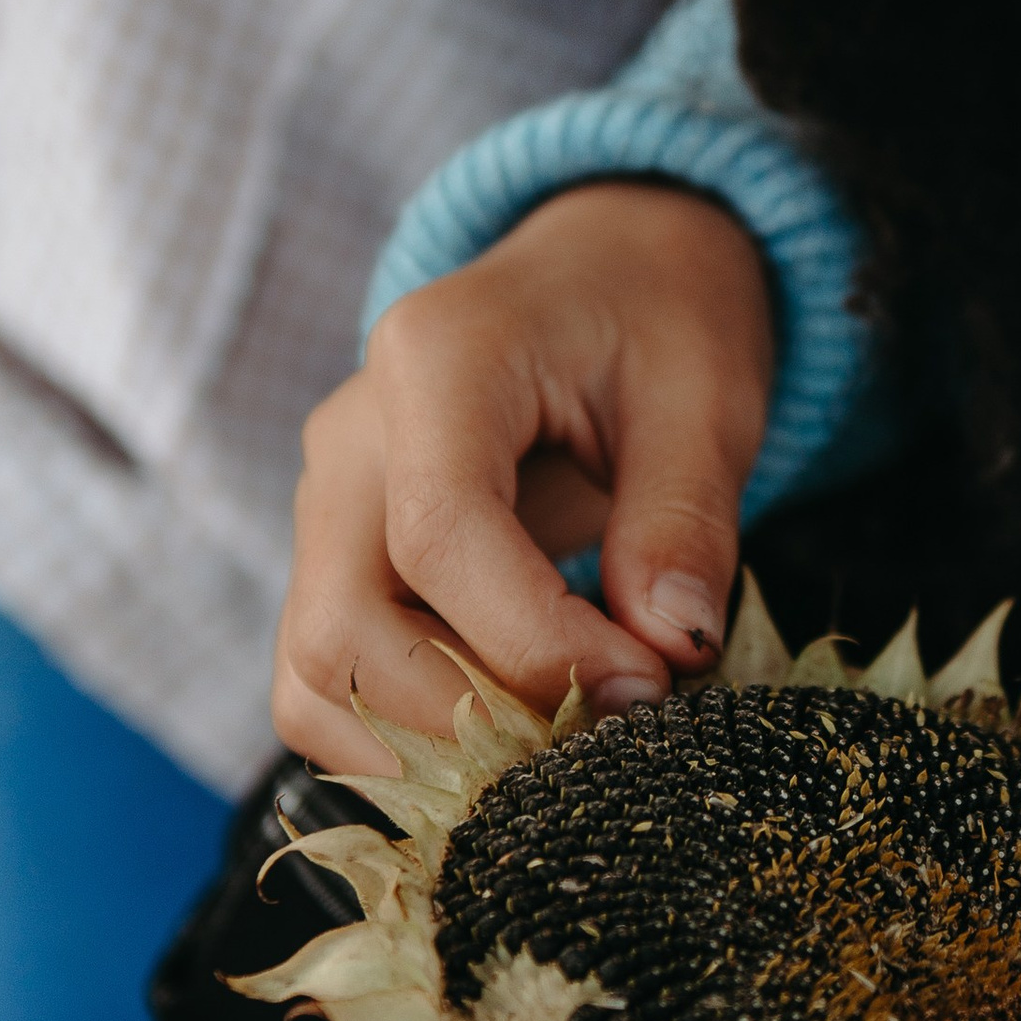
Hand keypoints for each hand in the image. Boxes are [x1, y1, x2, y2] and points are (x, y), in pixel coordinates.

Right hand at [273, 181, 773, 771]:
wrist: (610, 273)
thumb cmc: (657, 319)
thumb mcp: (707, 394)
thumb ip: (685, 518)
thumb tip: (668, 648)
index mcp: (434, 361)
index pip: (437, 539)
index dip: (538, 642)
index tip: (644, 680)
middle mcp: (349, 440)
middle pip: (341, 634)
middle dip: (474, 720)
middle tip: (601, 729)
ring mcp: (328, 508)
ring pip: (313, 683)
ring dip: (433, 747)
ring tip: (562, 738)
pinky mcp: (338, 565)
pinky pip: (331, 689)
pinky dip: (413, 740)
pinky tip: (520, 729)